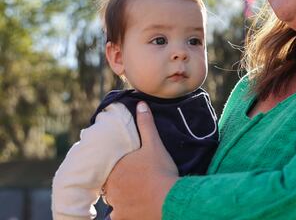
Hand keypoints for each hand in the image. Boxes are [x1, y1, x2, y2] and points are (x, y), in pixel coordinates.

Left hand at [104, 102, 178, 219]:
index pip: (109, 170)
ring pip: (114, 203)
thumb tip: (140, 104)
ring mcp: (116, 206)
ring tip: (137, 196)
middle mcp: (111, 189)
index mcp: (115, 169)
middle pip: (110, 187)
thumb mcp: (154, 145)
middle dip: (119, 185)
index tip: (129, 170)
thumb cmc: (161, 171)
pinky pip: (119, 217)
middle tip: (135, 182)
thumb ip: (146, 124)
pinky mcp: (123, 218)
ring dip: (121, 200)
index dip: (119, 170)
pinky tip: (135, 209)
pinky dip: (125, 214)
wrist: (170, 198)